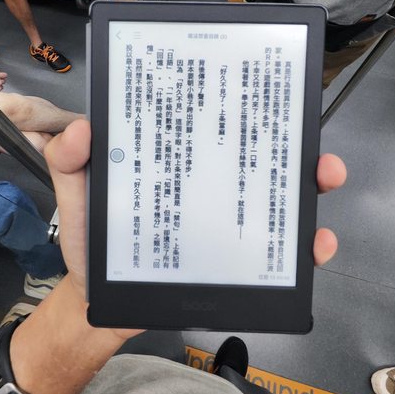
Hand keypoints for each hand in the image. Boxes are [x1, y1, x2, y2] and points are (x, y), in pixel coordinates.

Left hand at [45, 121, 346, 299]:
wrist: (102, 300)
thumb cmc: (93, 242)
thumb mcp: (77, 194)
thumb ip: (70, 161)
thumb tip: (83, 129)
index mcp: (178, 161)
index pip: (213, 126)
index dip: (239, 107)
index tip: (258, 93)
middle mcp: (210, 185)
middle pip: (259, 157)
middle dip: (293, 145)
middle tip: (309, 142)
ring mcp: (226, 222)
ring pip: (278, 198)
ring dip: (310, 185)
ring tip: (324, 177)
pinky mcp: (235, 260)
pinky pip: (277, 252)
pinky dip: (302, 248)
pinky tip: (314, 245)